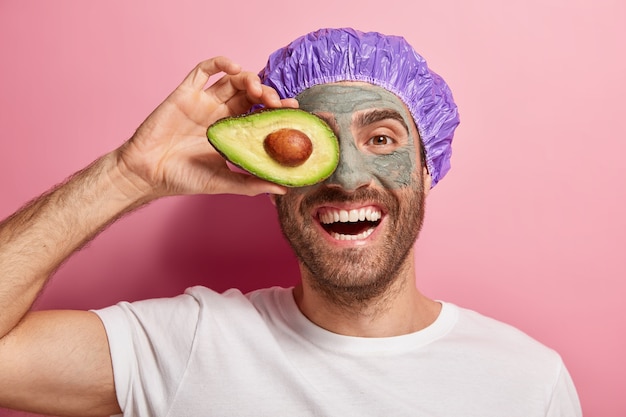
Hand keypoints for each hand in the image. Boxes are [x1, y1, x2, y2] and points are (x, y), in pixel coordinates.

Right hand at [116, 56, 296, 198]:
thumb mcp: (224, 182)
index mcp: (231, 131)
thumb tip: (284, 188)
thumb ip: (252, 182)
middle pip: (249, 93)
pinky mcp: (185, 93)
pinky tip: (234, 67)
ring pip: (232, 79)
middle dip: (266, 92)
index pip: (260, 113)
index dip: (277, 108)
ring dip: (249, 78)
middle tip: (275, 102)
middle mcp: (219, 113)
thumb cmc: (184, 179)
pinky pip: (203, 70)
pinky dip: (219, 63)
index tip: (293, 110)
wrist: (148, 174)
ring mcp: (203, 101)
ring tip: (257, 88)